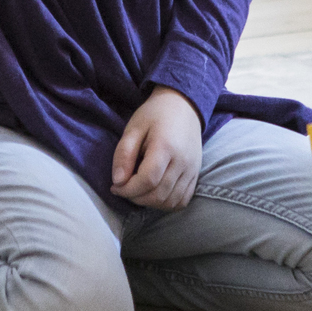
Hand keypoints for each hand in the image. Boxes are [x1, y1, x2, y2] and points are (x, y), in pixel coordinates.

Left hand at [111, 86, 202, 209]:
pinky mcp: (196, 175)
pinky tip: (153, 194)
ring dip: (150, 203)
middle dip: (136, 198)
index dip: (128, 190)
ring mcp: (192, 170)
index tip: (115, 186)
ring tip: (137, 191)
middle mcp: (183, 162)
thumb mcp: (133, 128)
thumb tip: (117, 182)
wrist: (184, 106)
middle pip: (159, 195)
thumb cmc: (154, 115)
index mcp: (166, 147)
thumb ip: (124, 154)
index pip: (147, 180)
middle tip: (124, 188)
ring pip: (171, 202)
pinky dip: (166, 204)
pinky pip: (182, 201)